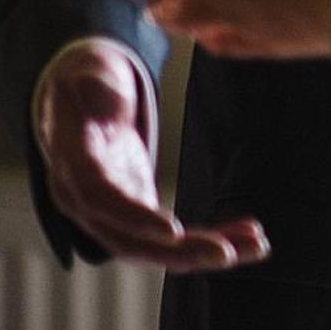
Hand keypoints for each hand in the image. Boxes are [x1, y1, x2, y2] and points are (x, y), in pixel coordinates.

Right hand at [35, 42, 267, 271]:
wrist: (81, 104)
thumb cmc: (87, 87)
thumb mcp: (84, 76)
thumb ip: (89, 81)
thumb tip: (91, 84)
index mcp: (74, 169)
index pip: (102, 202)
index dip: (135, 218)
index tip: (173, 232)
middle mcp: (88, 204)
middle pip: (131, 241)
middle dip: (180, 251)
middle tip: (227, 253)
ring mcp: (113, 214)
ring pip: (157, 248)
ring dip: (206, 250)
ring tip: (256, 246)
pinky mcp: (137, 214)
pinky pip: (173, 238)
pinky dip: (212, 236)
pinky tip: (250, 235)